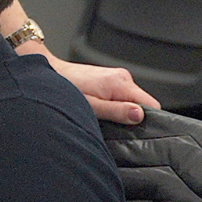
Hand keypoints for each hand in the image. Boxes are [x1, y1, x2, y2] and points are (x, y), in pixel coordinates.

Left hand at [35, 47, 160, 124]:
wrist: (48, 72)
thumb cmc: (64, 89)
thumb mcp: (91, 106)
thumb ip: (116, 111)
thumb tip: (139, 115)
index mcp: (121, 83)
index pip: (152, 105)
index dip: (146, 120)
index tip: (134, 130)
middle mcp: (122, 77)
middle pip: (143, 103)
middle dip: (132, 116)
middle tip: (113, 123)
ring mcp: (116, 76)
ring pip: (132, 100)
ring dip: (122, 110)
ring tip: (103, 114)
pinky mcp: (109, 78)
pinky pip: (122, 95)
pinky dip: (115, 104)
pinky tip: (100, 107)